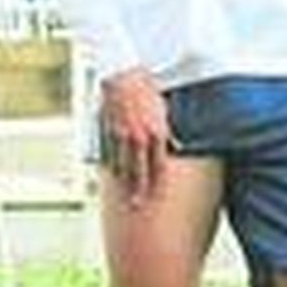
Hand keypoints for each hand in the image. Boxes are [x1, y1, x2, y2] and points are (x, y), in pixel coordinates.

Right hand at [100, 67, 171, 205]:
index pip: (158, 167)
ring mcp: (121, 137)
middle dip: (138, 190)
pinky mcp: (108, 132)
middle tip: (138, 206)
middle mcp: (139, 139)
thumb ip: (169, 134)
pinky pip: (110, 155)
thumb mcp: (164, 113)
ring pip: (122, 165)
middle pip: (138, 171)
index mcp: (156, 134)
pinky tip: (114, 176)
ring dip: (124, 182)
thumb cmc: (149, 95)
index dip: (158, 184)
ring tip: (126, 196)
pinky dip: (112, 166)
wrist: (125, 80)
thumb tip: (178, 149)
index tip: (158, 197)